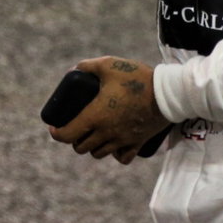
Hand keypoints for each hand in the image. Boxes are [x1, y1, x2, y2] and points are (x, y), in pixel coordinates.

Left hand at [47, 56, 169, 164]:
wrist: (168, 93)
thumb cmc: (136, 78)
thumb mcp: (109, 65)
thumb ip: (87, 66)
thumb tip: (73, 70)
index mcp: (95, 115)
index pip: (67, 135)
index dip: (57, 133)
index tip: (55, 127)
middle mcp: (106, 132)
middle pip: (81, 148)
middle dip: (74, 139)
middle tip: (76, 126)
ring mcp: (122, 140)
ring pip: (98, 154)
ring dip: (92, 146)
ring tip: (93, 133)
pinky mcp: (137, 143)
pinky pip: (121, 158)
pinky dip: (115, 153)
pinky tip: (114, 142)